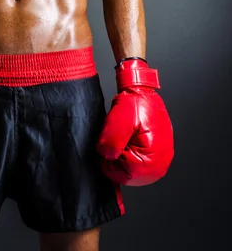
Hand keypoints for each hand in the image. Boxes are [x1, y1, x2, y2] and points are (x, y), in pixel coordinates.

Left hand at [96, 58, 173, 185]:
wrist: (144, 93)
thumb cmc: (133, 105)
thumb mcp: (118, 122)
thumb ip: (111, 143)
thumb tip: (107, 157)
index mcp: (150, 162)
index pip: (118, 175)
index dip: (108, 159)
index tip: (109, 142)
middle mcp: (158, 167)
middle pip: (126, 175)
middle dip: (117, 158)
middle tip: (118, 137)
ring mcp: (160, 163)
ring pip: (131, 171)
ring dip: (124, 156)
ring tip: (125, 137)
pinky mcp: (159, 157)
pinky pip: (139, 164)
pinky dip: (131, 154)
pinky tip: (130, 139)